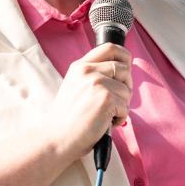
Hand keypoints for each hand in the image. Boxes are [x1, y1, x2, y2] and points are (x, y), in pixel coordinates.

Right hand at [44, 43, 132, 160]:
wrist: (57, 137)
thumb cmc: (67, 119)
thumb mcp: (75, 87)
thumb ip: (92, 76)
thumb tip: (121, 72)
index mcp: (80, 66)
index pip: (110, 48)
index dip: (124, 57)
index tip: (126, 68)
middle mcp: (88, 71)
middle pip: (124, 68)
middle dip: (126, 86)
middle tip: (116, 100)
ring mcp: (97, 83)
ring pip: (127, 90)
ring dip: (122, 105)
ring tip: (105, 115)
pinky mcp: (106, 98)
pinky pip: (126, 107)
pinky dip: (119, 118)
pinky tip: (105, 123)